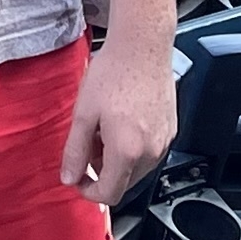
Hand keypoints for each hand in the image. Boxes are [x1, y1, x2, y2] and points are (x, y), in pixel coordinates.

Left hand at [62, 35, 176, 208]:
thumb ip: (75, 151)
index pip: (109, 194)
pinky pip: (149, 152)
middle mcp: (151, 152)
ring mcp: (164, 141)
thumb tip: (69, 178)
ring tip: (104, 129)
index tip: (78, 178)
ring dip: (117, 160)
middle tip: (88, 144)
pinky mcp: (171, 130)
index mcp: (127, 152)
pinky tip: (121, 122)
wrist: (142, 45)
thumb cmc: (114, 72)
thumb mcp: (83, 114)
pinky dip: (133, 148)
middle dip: (102, 172)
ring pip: (137, 169)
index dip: (88, 192)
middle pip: (124, 183)